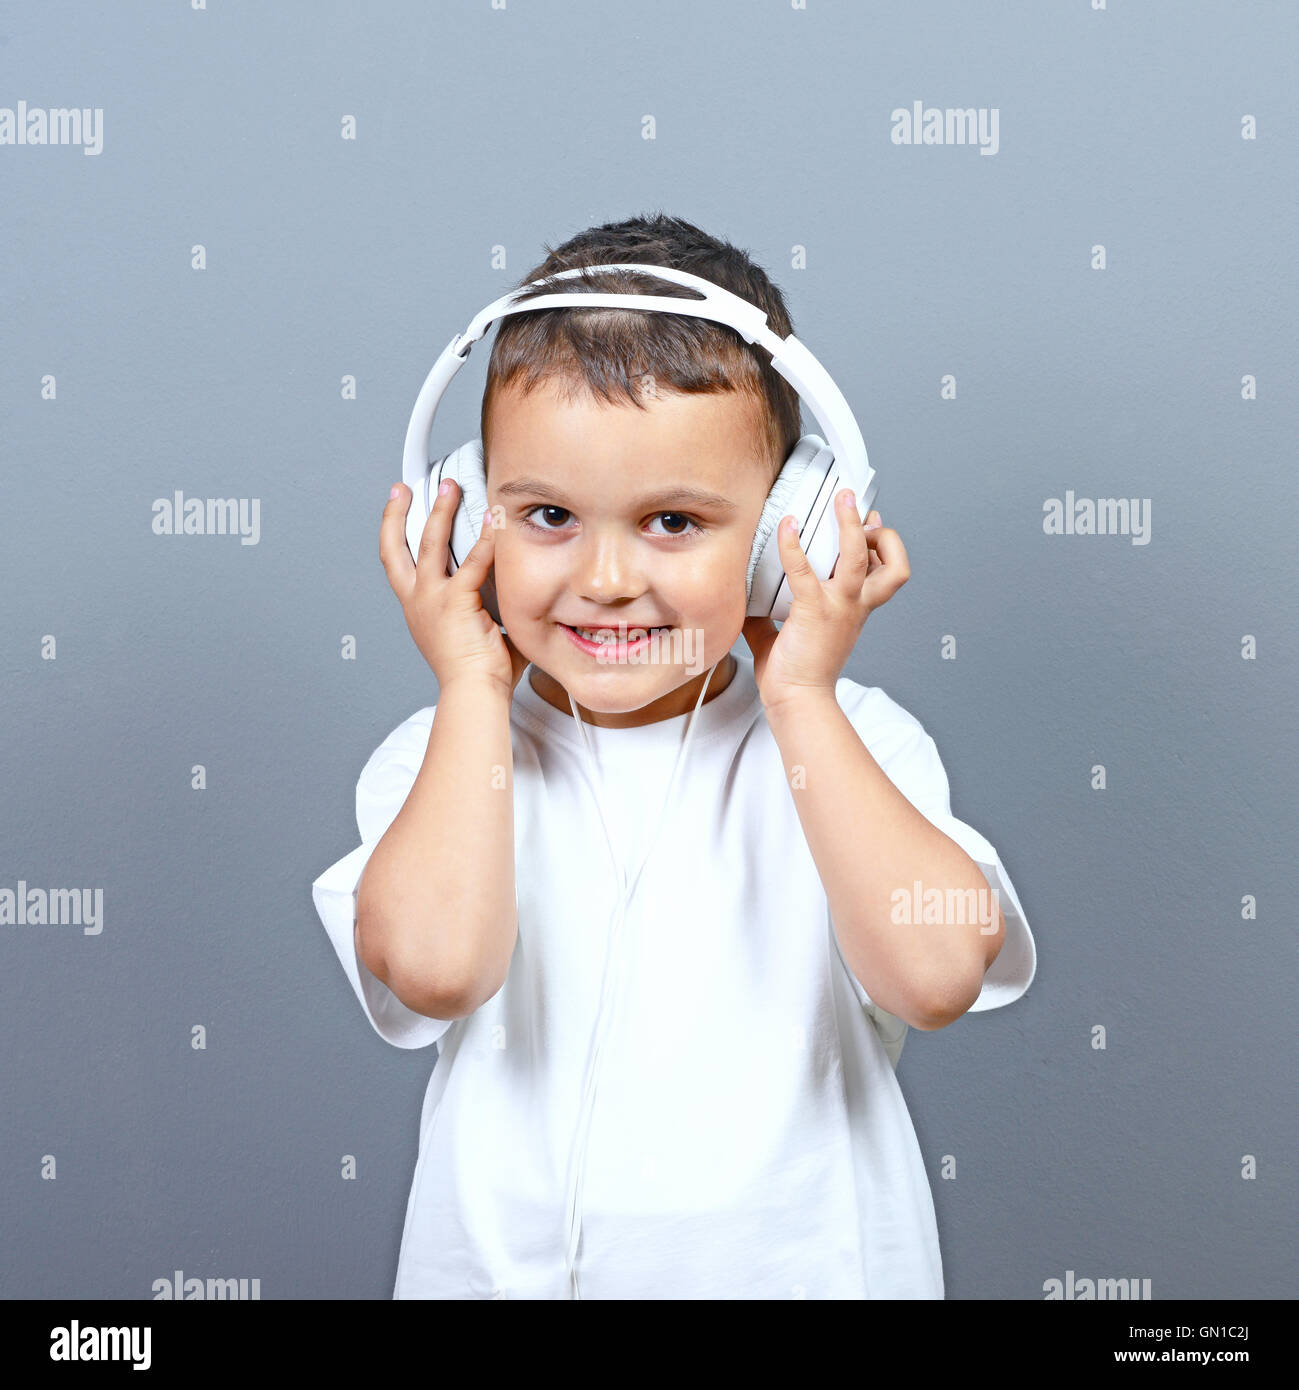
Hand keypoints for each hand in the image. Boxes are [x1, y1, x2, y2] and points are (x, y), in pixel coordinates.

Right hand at [380, 481, 529, 695]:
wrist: (474, 692)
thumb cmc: (480, 672)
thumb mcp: (477, 629)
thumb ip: (491, 604)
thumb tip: (516, 593)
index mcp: (418, 609)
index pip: (398, 564)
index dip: (395, 534)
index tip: (400, 510)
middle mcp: (418, 601)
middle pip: (395, 547)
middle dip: (398, 513)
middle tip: (407, 487)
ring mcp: (433, 600)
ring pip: (430, 543)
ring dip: (440, 511)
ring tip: (450, 487)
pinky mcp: (456, 601)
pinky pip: (474, 560)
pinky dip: (486, 538)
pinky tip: (494, 519)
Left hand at [741, 498, 908, 710]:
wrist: (797, 699)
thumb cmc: (795, 672)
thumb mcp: (789, 633)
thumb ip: (773, 610)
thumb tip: (745, 593)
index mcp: (857, 609)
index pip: (887, 572)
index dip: (885, 544)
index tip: (872, 522)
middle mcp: (855, 605)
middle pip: (890, 562)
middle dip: (879, 530)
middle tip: (858, 504)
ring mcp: (838, 606)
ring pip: (858, 555)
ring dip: (849, 523)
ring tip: (839, 498)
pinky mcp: (813, 611)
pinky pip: (804, 570)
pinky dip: (793, 545)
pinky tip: (785, 526)